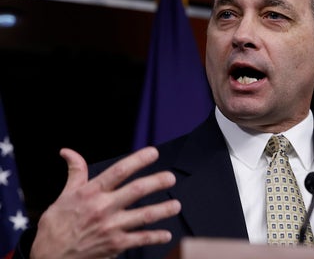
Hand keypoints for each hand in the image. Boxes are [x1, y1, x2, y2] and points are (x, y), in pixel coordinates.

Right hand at [30, 147, 180, 258]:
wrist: (50, 256)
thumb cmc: (57, 224)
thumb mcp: (64, 195)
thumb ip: (75, 172)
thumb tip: (68, 151)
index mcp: (91, 193)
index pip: (118, 172)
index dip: (138, 160)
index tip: (153, 152)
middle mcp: (103, 208)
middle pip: (136, 191)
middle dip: (157, 182)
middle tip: (171, 178)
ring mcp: (111, 227)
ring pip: (144, 216)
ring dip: (163, 210)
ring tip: (176, 206)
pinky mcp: (115, 245)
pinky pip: (141, 239)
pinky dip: (156, 237)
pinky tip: (166, 234)